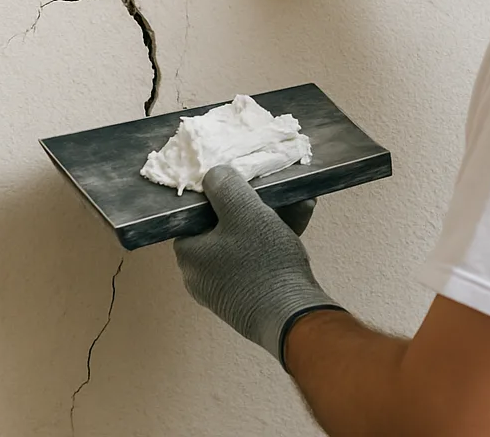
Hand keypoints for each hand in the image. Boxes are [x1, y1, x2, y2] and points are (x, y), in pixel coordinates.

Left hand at [174, 166, 341, 364]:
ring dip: (272, 219)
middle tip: (280, 193)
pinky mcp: (246, 297)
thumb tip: (213, 174)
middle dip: (256, 205)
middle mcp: (199, 275)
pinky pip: (257, 259)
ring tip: (300, 204)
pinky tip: (300, 222)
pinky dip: (275, 240)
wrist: (291, 314)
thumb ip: (224, 185)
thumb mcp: (244, 210)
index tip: (247, 184)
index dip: (222, 194)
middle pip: (225, 226)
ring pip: (245, 241)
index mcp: (188, 254)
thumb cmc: (262, 260)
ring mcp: (223, 289)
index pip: (197, 213)